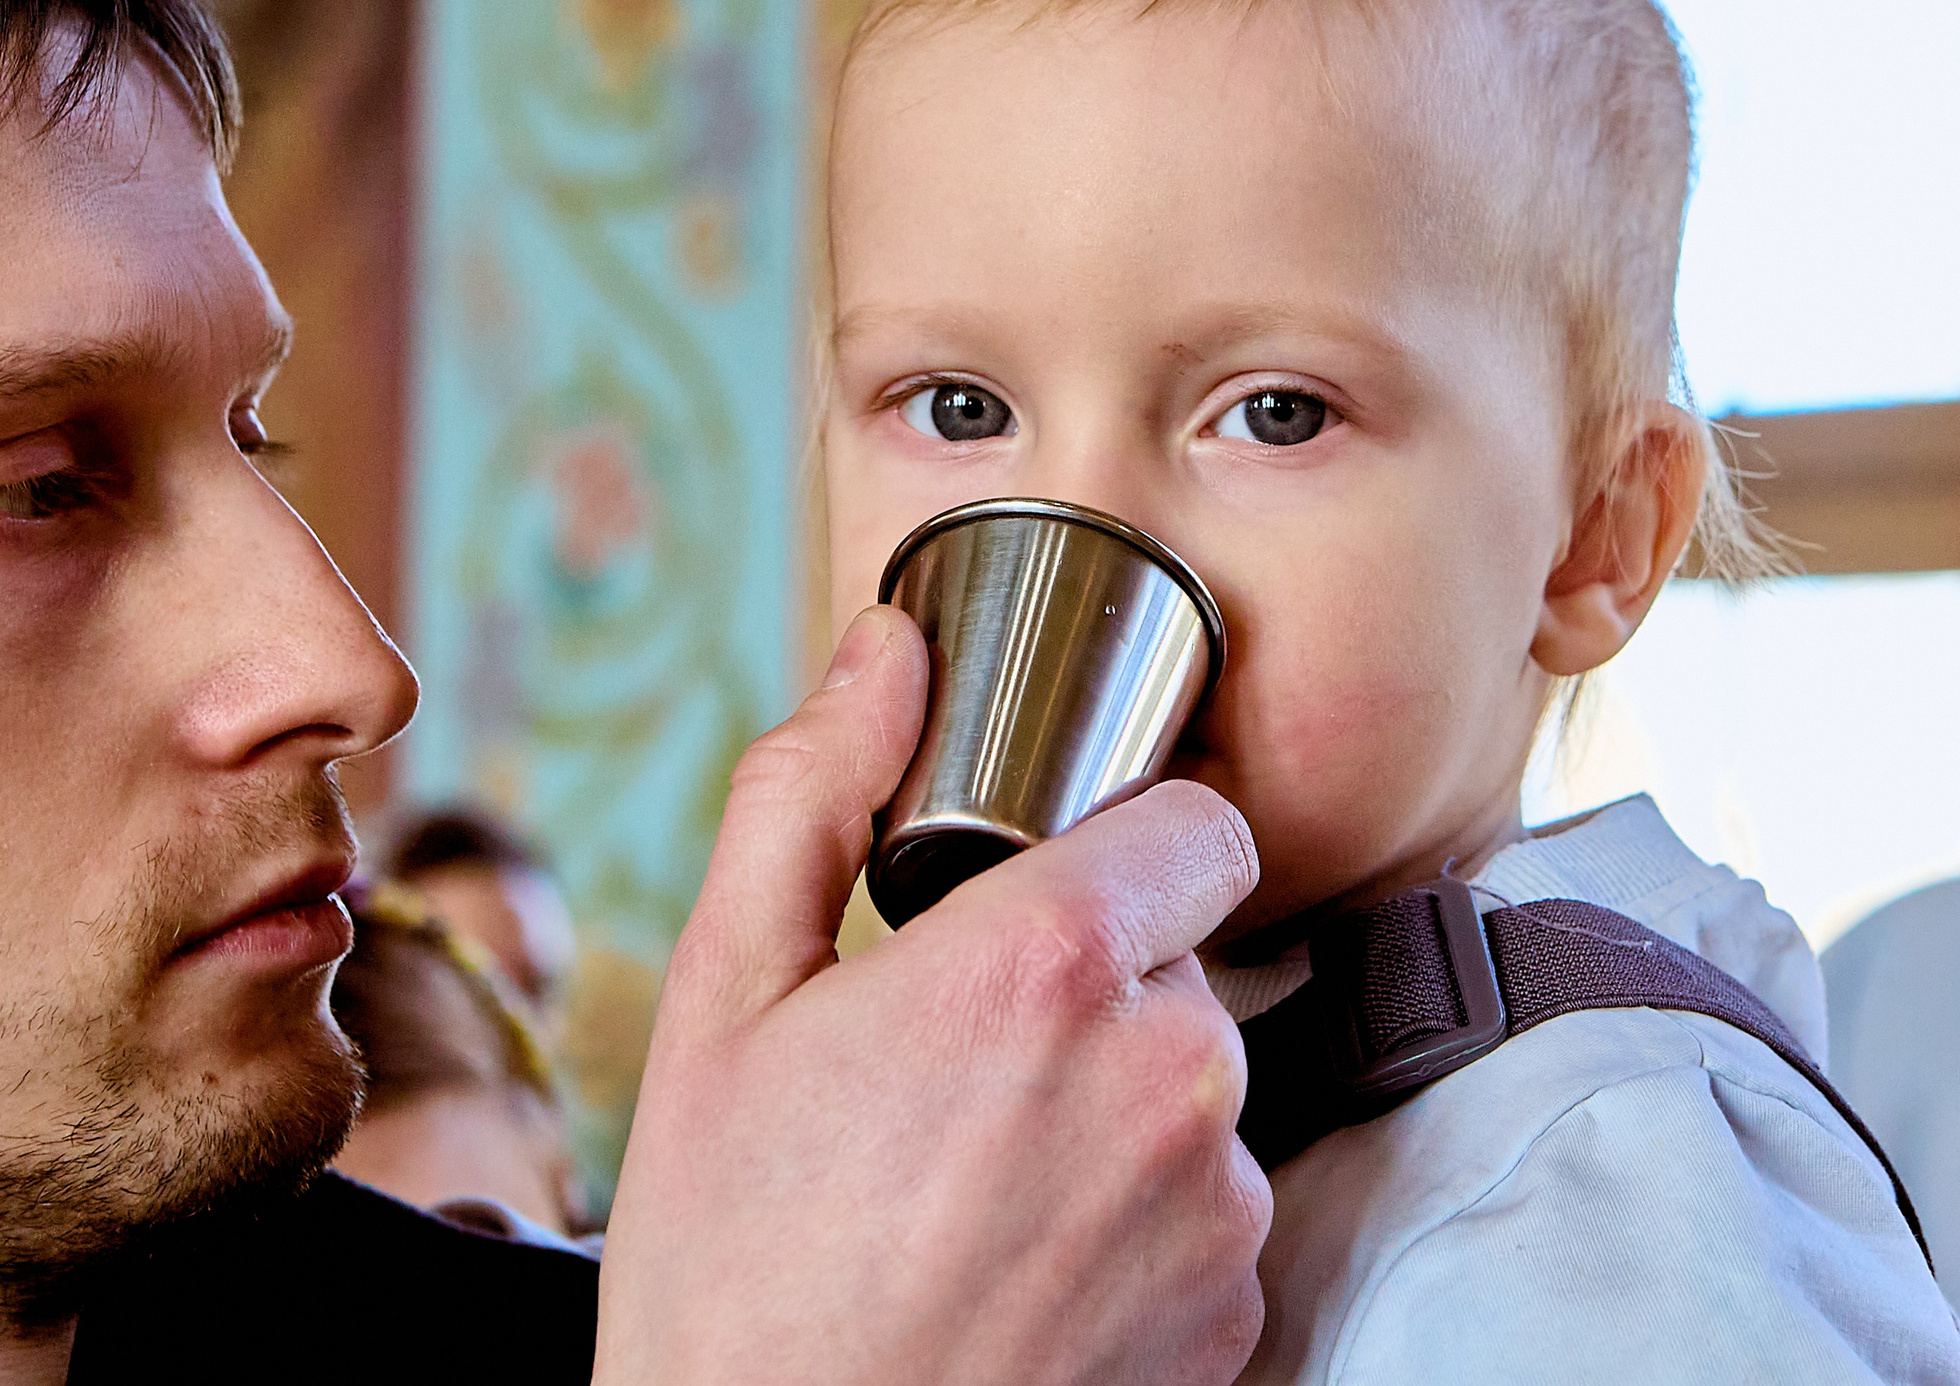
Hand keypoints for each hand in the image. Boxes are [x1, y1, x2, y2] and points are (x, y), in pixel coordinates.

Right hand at [596, 606, 1271, 1385]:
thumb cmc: (732, 1260)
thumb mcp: (724, 1002)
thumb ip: (814, 794)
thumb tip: (886, 648)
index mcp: (1048, 965)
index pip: (1200, 824)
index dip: (1123, 847)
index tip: (1043, 896)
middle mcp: (1167, 1074)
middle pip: (1185, 959)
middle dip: (1096, 986)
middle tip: (959, 1066)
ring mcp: (1215, 1204)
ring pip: (1198, 1087)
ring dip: (1117, 1106)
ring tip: (978, 1178)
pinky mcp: (1234, 1310)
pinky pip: (1212, 1207)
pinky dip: (1140, 1218)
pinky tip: (1025, 1257)